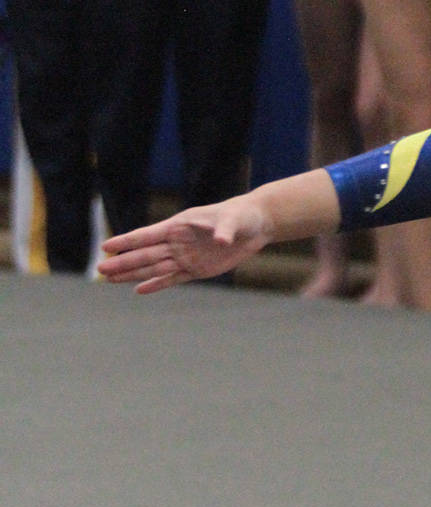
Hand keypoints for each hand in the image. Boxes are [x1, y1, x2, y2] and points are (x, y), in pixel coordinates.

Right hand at [99, 197, 271, 293]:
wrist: (254, 225)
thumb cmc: (241, 216)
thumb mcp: (233, 221)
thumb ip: (225, 230)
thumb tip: (223, 241)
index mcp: (180, 226)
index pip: (147, 235)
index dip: (127, 242)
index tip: (106, 247)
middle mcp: (178, 242)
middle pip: (145, 254)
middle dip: (123, 262)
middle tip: (100, 270)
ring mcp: (185, 257)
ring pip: (154, 268)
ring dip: (132, 274)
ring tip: (111, 280)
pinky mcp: (196, 269)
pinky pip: (172, 279)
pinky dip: (156, 284)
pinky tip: (139, 290)